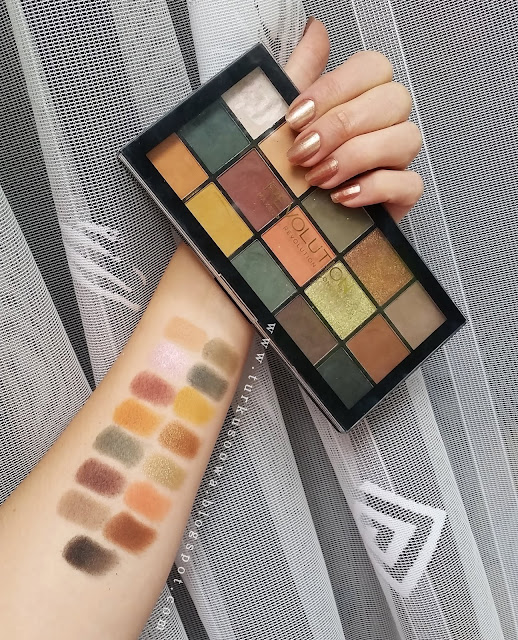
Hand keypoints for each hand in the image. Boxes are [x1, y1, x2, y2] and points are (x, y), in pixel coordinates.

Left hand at [284, 18, 422, 221]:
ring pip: (407, 138)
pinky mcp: (402, 195)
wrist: (288, 223)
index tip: (295, 118)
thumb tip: (315, 28)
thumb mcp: (284, 119)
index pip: (372, 68)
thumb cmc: (289, 169)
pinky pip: (409, 183)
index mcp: (361, 97)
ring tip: (318, 178)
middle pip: (393, 99)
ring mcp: (397, 159)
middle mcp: (385, 123)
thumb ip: (300, 72)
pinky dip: (374, 187)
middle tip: (303, 153)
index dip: (334, 89)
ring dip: (356, 156)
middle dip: (341, 126)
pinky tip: (342, 197)